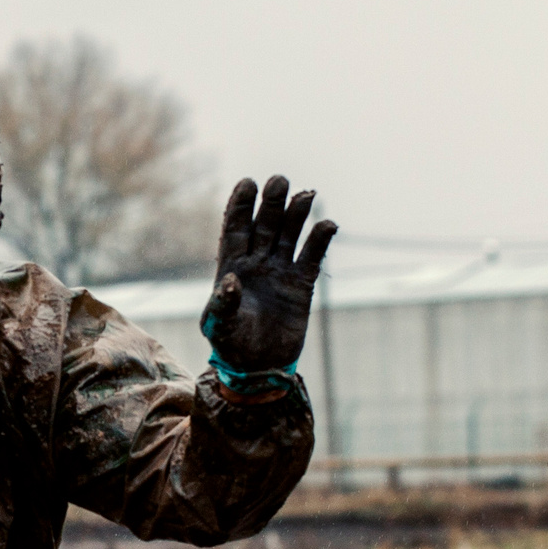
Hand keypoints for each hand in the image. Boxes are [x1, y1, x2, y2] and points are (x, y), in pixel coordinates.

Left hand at [199, 176, 335, 373]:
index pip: (235, 228)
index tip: (248, 183)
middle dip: (271, 202)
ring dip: (297, 214)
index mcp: (231, 266)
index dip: (240, 205)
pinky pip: (312, 257)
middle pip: (264, 224)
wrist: (259, 368)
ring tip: (306, 195)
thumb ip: (223, 303)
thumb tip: (230, 281)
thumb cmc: (231, 346)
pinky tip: (327, 225)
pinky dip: (320, 240)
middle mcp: (257, 262)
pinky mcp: (301, 284)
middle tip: (279, 181)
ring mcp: (280, 271)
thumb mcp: (219, 325)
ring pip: (290, 234)